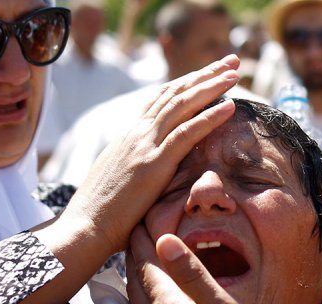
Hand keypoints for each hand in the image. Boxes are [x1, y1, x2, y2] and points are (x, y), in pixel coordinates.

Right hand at [59, 55, 240, 254]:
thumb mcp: (122, 180)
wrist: (86, 227)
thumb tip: (153, 169)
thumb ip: (138, 166)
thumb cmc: (103, 214)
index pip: (161, 98)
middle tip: (230, 59)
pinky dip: (210, 118)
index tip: (210, 72)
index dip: (187, 82)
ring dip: (212, 86)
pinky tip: (230, 107)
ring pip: (182, 105)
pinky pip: (186, 134)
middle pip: (175, 92)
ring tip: (235, 73)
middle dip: (205, 73)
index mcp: (130, 135)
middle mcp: (137, 133)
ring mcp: (144, 146)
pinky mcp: (153, 164)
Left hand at [127, 225, 279, 303]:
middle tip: (134, 234)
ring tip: (137, 262)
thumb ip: (194, 275)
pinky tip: (146, 302)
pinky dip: (139, 303)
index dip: (143, 241)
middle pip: (135, 283)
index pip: (147, 265)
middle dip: (134, 256)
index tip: (140, 221)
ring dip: (134, 280)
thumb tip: (163, 241)